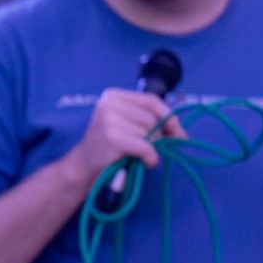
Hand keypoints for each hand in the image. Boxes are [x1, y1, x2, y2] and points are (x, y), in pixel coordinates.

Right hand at [66, 89, 184, 188]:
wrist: (82, 166)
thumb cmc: (109, 147)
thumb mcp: (126, 125)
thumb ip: (148, 120)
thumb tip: (180, 130)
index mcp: (114, 96)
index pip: (152, 101)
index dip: (169, 118)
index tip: (180, 135)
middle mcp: (109, 104)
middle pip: (152, 118)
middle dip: (158, 136)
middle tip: (151, 150)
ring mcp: (108, 120)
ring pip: (150, 132)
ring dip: (151, 148)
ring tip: (138, 155)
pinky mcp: (112, 138)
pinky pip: (146, 147)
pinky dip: (149, 157)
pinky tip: (142, 162)